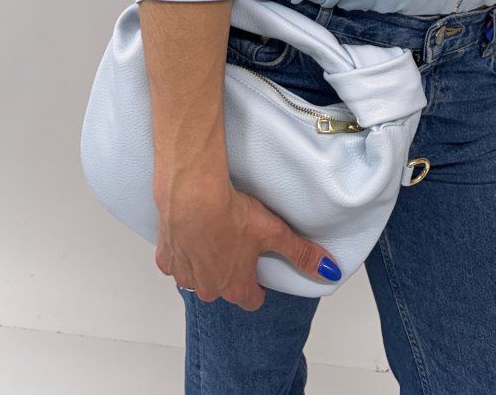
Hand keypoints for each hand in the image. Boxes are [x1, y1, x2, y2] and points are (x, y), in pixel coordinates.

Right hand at [154, 170, 341, 308]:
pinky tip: (192, 231)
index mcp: (234, 287)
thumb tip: (329, 270)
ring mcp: (184, 275)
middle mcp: (208, 289)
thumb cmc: (232, 214)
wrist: (193, 194)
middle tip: (237, 244)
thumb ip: (302, 254)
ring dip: (205, 262)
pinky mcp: (165, 257)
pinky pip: (175, 261)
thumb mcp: (274, 232)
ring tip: (215, 234)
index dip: (257, 286)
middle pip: (223, 288)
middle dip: (230, 272)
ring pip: (197, 277)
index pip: (251, 300)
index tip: (258, 269)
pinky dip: (183, 250)